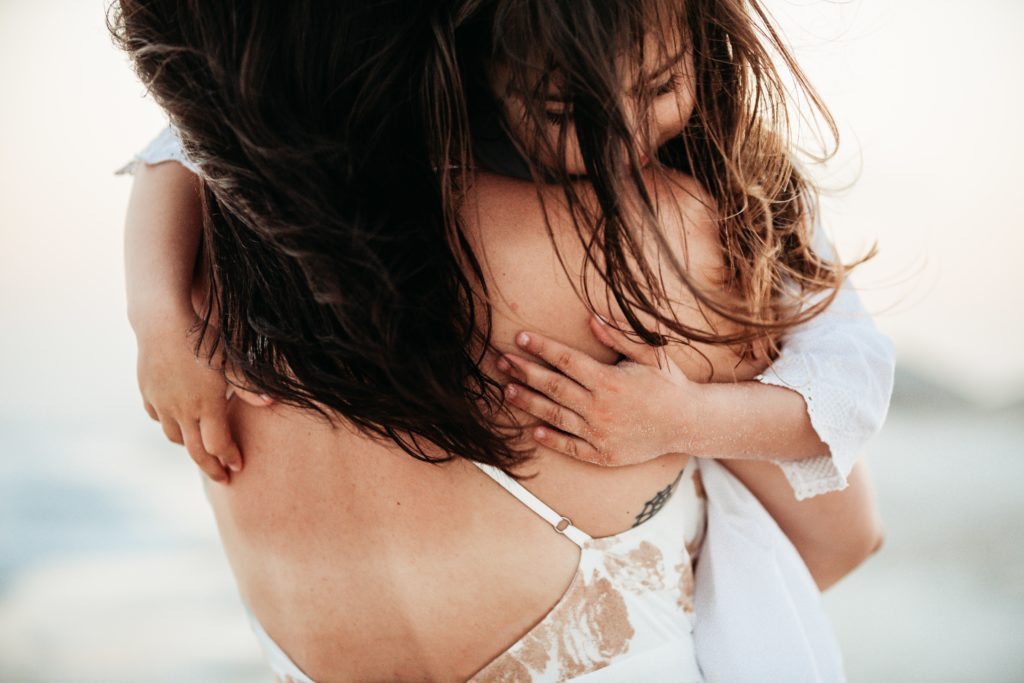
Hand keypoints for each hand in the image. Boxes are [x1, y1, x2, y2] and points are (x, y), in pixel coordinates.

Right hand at [134, 307, 272, 482]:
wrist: (162, 321)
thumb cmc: (204, 339)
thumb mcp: (231, 361)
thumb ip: (250, 385)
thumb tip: (272, 402)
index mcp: (206, 406)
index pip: (218, 445)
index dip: (229, 458)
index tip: (239, 467)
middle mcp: (182, 410)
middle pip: (195, 451)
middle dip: (211, 467)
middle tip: (223, 479)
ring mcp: (162, 403)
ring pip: (174, 436)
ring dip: (189, 446)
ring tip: (201, 449)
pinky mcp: (148, 392)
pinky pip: (158, 417)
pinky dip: (170, 425)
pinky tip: (178, 422)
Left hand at [497, 313, 702, 465]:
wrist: (689, 423)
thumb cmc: (669, 384)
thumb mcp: (649, 354)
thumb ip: (619, 337)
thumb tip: (591, 318)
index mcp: (609, 380)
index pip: (565, 360)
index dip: (541, 347)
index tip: (520, 337)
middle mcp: (600, 407)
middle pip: (553, 386)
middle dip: (524, 371)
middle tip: (502, 361)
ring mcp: (599, 433)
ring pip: (555, 416)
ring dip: (528, 402)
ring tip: (508, 390)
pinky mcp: (603, 454)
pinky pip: (570, 446)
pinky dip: (551, 439)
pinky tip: (533, 430)